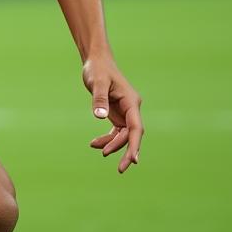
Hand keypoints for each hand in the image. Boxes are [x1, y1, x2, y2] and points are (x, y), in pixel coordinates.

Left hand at [83, 55, 142, 172]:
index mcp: (131, 102)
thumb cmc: (98, 69)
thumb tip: (100, 116)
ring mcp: (125, 112)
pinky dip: (107, 139)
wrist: (96, 61)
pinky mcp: (116, 113)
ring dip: (113, 145)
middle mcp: (131, 109)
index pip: (136, 128)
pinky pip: (115, 131)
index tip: (134, 160)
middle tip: (120, 169)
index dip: (135, 145)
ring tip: (97, 148)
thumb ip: (99, 99)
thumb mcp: (97, 82)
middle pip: (132, 135)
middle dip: (126, 151)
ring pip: (123, 135)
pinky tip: (95, 144)